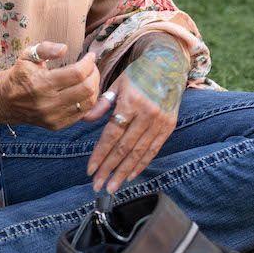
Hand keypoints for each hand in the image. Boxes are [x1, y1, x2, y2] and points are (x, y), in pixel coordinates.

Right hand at [0, 42, 98, 129]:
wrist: (6, 101)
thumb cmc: (20, 74)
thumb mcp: (27, 55)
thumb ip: (46, 48)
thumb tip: (64, 49)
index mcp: (41, 83)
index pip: (77, 73)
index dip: (88, 63)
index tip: (90, 56)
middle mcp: (48, 102)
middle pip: (86, 89)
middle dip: (94, 74)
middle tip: (92, 66)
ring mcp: (53, 116)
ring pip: (88, 103)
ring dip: (94, 88)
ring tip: (90, 78)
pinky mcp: (57, 125)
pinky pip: (82, 114)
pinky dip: (88, 101)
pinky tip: (85, 91)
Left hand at [82, 69, 178, 192]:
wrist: (168, 65)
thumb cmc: (137, 74)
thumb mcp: (117, 84)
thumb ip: (102, 103)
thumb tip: (85, 119)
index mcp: (130, 103)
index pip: (112, 135)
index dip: (100, 154)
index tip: (90, 170)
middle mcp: (146, 115)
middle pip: (124, 148)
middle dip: (109, 169)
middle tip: (97, 186)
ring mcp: (159, 122)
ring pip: (138, 153)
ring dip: (124, 172)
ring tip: (112, 187)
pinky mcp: (168, 127)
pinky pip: (153, 150)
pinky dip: (141, 164)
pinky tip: (130, 176)